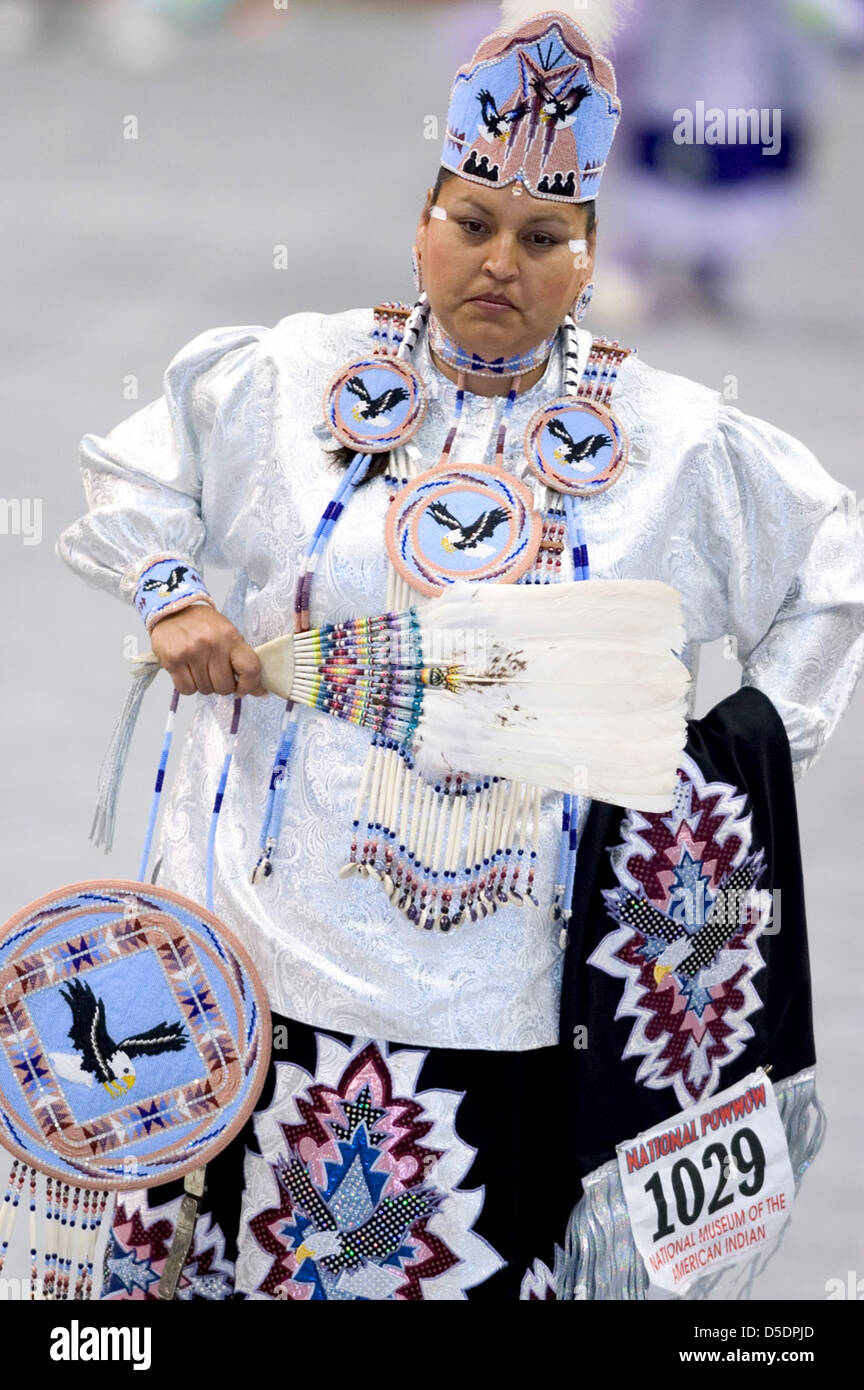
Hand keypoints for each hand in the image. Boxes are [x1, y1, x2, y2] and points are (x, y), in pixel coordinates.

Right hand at [149, 605, 268, 697]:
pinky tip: (188, 672)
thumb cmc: (202, 624)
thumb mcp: (226, 633)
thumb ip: (240, 658)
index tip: (246, 689)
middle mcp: (212, 644)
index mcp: (230, 636)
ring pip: (206, 690)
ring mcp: (191, 653)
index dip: (251, 685)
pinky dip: (189, 686)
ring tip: (200, 668)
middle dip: (223, 686)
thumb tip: (256, 690)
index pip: (250, 668)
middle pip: (225, 686)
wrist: (170, 610)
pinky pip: (187, 689)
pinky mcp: (173, 661)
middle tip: (217, 675)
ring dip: (205, 685)